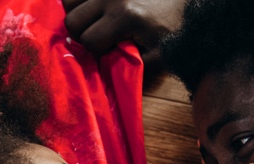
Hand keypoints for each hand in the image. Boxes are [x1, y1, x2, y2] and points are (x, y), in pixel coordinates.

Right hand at [62, 0, 185, 54]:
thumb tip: (101, 67)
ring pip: (68, 1)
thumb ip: (131, 66)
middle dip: (81, 35)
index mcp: (125, 16)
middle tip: (98, 38)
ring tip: (94, 22)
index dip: (95, 52)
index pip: (89, 40)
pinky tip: (93, 10)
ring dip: (77, 15)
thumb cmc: (173, 31)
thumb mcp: (159, 57)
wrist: (185, 3)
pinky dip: (79, 2)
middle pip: (72, 20)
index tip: (108, 52)